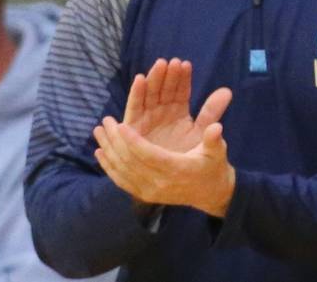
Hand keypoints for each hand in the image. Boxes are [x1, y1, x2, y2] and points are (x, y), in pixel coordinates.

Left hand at [93, 58, 234, 216]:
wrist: (211, 194)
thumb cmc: (213, 167)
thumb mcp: (218, 152)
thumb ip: (214, 139)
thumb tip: (216, 127)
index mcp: (176, 170)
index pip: (149, 156)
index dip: (134, 141)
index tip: (121, 125)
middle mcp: (160, 184)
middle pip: (131, 162)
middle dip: (116, 141)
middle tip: (106, 122)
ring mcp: (150, 191)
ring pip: (122, 171)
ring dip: (108, 150)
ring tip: (99, 131)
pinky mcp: (145, 194)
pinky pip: (122, 181)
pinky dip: (109, 167)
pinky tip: (100, 153)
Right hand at [123, 58, 231, 151]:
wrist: (178, 181)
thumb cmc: (190, 156)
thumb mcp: (202, 132)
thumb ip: (211, 111)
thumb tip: (227, 91)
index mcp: (178, 112)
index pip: (180, 91)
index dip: (182, 78)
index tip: (186, 65)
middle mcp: (162, 112)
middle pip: (163, 89)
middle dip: (167, 75)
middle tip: (172, 62)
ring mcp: (148, 118)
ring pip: (150, 94)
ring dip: (153, 79)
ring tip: (160, 65)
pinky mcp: (135, 127)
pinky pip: (135, 108)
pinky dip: (136, 94)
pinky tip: (140, 79)